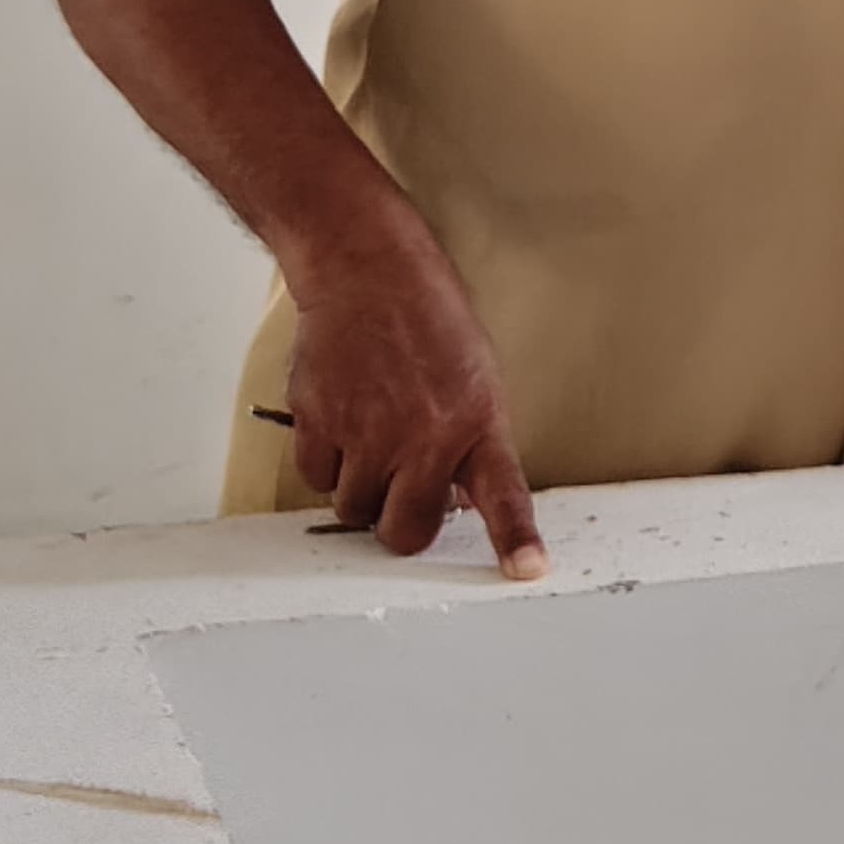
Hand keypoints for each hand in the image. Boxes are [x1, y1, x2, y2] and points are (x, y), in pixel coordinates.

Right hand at [286, 238, 547, 575]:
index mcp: (477, 421)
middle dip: (400, 523)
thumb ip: (471, 443)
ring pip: (355, 510)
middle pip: (403, 532)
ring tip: (372, 437)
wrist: (368, 272)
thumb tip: (463, 501)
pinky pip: (316, 479)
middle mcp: (424, 434)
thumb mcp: (474, 378)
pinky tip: (343, 419)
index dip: (514, 538)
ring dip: (361, 489)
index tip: (527, 570)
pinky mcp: (321, 422)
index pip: (504, 494)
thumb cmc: (427, 319)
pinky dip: (326, 463)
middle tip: (403, 489)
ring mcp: (369, 431)